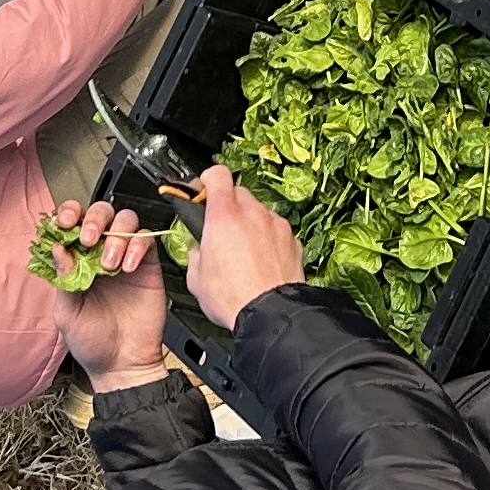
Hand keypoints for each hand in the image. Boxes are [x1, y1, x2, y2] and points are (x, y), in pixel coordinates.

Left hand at [45, 199, 171, 388]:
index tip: (65, 221)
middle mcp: (102, 253)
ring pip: (126, 220)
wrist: (122, 365)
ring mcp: (126, 257)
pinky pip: (147, 240)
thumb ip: (64, 279)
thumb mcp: (67, 313)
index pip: (74, 223)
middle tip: (88, 239)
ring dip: (116, 235)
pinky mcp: (149, 266)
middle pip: (102, 213)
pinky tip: (127, 268)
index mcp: (78, 261)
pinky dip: (137, 247)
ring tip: (109, 264)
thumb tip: (57, 247)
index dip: (70, 214)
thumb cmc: (91, 342)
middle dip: (94, 219)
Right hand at [184, 163, 305, 331]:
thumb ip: (196, 253)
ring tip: (243, 253)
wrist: (270, 315)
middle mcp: (252, 213)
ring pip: (259, 212)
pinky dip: (268, 239)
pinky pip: (276, 230)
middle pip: (238, 193)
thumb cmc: (233, 298)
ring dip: (249, 224)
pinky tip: (261, 262)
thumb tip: (199, 249)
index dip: (207, 180)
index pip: (217, 175)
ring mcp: (275, 224)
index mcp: (223, 215)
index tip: (202, 191)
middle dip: (228, 207)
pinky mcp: (293, 240)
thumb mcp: (196, 278)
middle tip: (220, 228)